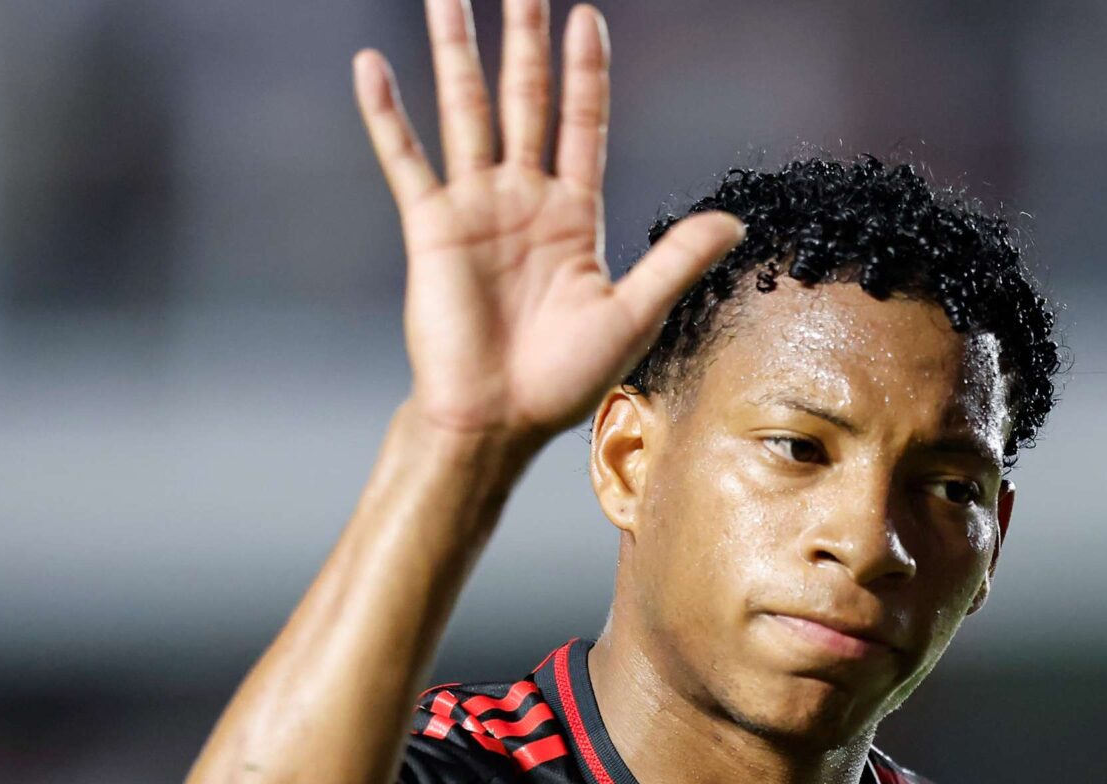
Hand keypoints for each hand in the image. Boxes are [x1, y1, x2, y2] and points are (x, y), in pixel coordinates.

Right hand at [354, 0, 745, 447]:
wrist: (496, 420)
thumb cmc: (562, 380)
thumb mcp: (633, 316)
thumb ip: (675, 260)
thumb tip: (735, 223)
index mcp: (573, 215)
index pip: (582, 123)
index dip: (585, 72)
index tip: (586, 16)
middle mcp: (522, 199)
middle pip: (525, 100)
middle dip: (524, 41)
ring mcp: (474, 207)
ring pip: (465, 111)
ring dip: (456, 53)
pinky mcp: (431, 227)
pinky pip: (406, 159)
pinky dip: (386, 113)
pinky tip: (372, 65)